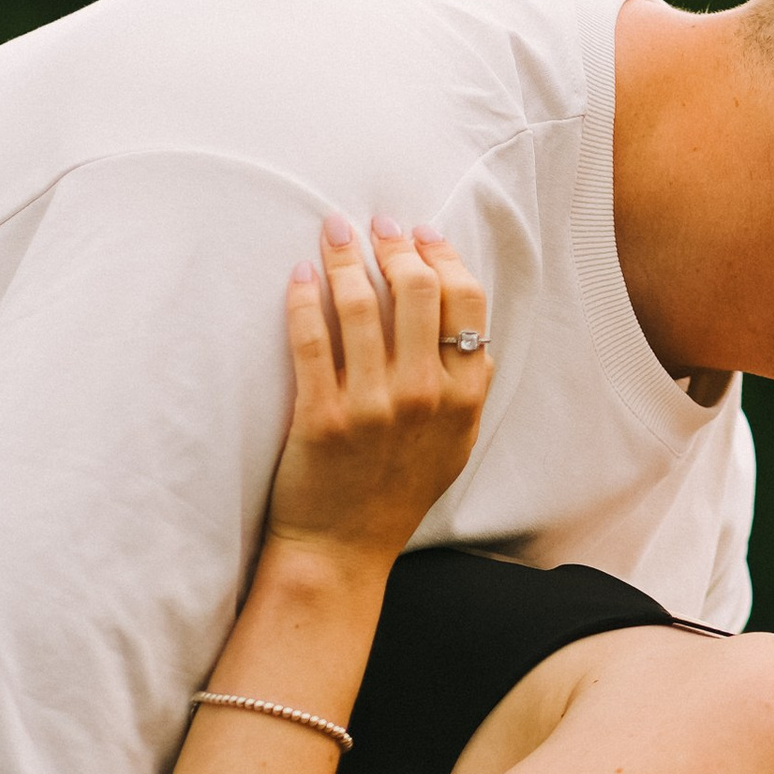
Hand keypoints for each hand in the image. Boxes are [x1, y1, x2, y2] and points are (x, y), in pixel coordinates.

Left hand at [265, 220, 490, 567]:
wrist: (342, 549)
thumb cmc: (397, 492)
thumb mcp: (456, 443)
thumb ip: (470, 387)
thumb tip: (472, 329)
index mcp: (464, 397)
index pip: (465, 302)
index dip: (443, 256)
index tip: (421, 233)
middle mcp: (424, 396)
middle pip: (417, 290)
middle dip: (395, 245)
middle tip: (376, 224)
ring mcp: (372, 406)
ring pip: (359, 305)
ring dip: (346, 257)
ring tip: (334, 232)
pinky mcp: (321, 416)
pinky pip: (310, 338)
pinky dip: (303, 297)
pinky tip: (301, 274)